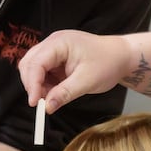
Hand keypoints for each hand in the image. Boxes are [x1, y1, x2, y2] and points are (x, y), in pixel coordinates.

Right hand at [18, 30, 134, 112]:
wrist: (121, 56)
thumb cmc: (108, 63)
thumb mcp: (87, 81)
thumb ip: (65, 94)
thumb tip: (47, 107)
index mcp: (59, 43)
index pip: (36, 62)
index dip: (32, 83)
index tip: (34, 103)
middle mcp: (53, 43)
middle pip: (29, 63)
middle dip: (32, 84)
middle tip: (41, 103)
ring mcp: (54, 50)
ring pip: (33, 68)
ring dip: (38, 85)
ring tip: (51, 98)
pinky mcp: (56, 59)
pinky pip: (42, 72)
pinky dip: (44, 84)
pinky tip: (54, 93)